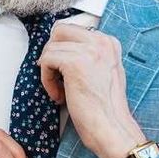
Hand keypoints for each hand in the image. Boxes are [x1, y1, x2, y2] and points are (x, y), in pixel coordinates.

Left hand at [37, 23, 147, 157]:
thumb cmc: (106, 109)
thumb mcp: (103, 73)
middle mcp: (101, 42)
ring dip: (48, 70)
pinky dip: (46, 79)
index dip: (62, 49)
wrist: (112, 127)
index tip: (62, 70)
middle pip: (60, 30)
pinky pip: (46, 60)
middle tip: (55, 75)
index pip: (74, 30)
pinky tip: (58, 95)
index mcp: (109, 43)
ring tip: (60, 90)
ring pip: (50, 47)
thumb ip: (89, 58)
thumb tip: (64, 52)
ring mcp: (89, 50)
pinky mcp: (75, 63)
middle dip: (52, 52)